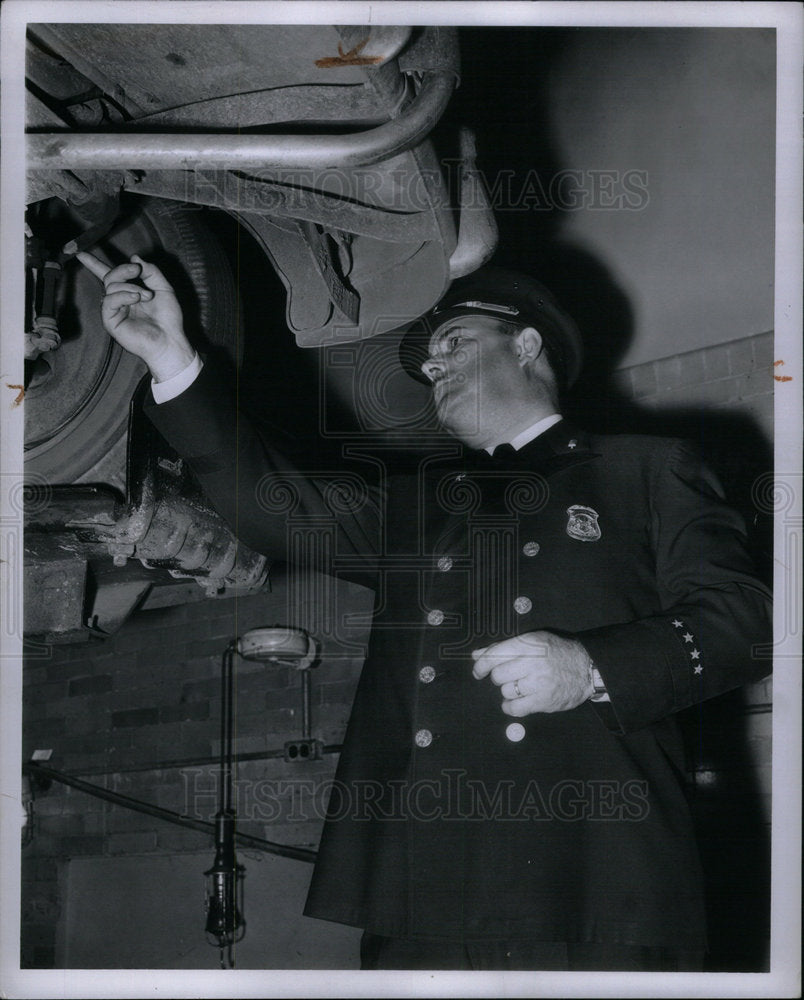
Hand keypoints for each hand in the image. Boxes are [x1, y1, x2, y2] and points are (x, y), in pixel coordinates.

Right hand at [77, 252, 194, 381]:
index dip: (94, 264)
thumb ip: (151, 272)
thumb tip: (134, 257)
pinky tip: (136, 298)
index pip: (109, 275)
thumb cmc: (168, 318)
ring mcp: (114, 311)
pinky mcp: (110, 321)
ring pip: (111, 287)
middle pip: (110, 276)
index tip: (81, 253)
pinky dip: (123, 295)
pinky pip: (109, 301)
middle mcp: (119, 300)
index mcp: (129, 292)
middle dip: (123, 269)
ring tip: (147, 296)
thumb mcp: (163, 288)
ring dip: (131, 286)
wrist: (169, 339)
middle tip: (137, 271)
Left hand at [471, 631, 593, 714]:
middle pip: (498, 675)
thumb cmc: (558, 653)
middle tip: (508, 676)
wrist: (587, 668)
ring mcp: (539, 683)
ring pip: (506, 691)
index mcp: (530, 644)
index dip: (481, 665)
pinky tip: (515, 701)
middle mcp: (534, 662)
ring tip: (520, 686)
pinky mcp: (544, 701)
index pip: (495, 655)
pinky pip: (515, 708)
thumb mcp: (533, 641)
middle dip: (499, 677)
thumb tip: (477, 655)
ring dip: (508, 690)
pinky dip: (510, 706)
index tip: (478, 671)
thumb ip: (504, 647)